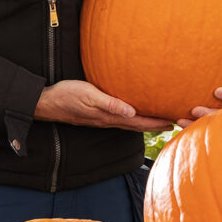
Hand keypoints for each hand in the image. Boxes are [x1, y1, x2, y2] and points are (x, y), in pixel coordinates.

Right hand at [34, 80, 173, 131]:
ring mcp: (103, 119)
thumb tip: (131, 112)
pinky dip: (133, 118)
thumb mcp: (88, 96)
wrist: (48, 103)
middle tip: (174, 123)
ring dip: (146, 123)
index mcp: (109, 117)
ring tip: (160, 120)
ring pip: (130, 123)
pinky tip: (134, 113)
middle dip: (156, 125)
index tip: (173, 122)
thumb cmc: (67, 96)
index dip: (156, 122)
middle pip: (138, 125)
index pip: (139, 122)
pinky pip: (121, 119)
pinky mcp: (98, 115)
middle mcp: (109, 121)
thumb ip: (109, 104)